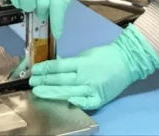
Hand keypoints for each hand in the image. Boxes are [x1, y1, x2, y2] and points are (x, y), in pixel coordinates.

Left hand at [30, 24, 158, 109]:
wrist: (127, 62)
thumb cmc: (105, 56)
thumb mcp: (85, 54)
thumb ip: (70, 62)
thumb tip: (54, 65)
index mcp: (82, 62)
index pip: (59, 66)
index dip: (45, 69)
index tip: (34, 70)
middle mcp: (85, 76)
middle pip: (61, 80)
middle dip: (44, 81)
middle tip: (31, 83)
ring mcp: (92, 89)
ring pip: (68, 92)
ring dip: (52, 92)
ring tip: (38, 92)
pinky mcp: (99, 99)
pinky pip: (85, 103)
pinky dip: (75, 103)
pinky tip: (64, 103)